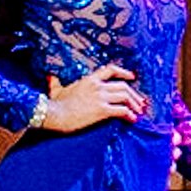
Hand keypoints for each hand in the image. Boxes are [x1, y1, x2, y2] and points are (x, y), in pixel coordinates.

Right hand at [31, 63, 145, 132]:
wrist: (53, 115)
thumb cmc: (54, 104)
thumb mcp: (55, 90)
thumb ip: (55, 82)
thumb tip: (50, 77)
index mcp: (89, 80)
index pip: (110, 70)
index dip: (124, 72)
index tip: (132, 77)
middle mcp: (97, 86)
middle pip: (123, 86)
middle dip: (134, 95)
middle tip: (140, 102)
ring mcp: (100, 97)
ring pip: (125, 97)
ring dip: (135, 104)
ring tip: (139, 112)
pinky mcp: (102, 110)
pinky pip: (122, 110)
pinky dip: (130, 114)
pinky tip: (132, 119)